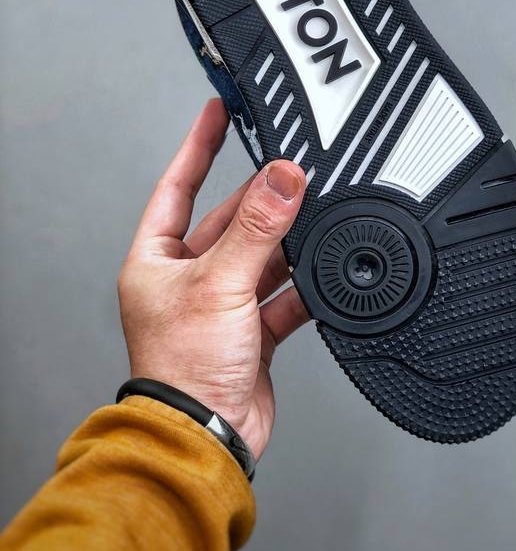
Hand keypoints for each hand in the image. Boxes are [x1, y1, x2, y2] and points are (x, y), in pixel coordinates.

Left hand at [118, 99, 308, 458]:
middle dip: (260, 200)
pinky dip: (302, 285)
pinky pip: (283, 294)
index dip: (198, 146)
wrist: (206, 438)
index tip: (218, 112)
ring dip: (286, 242)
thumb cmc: (181, 372)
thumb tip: (282, 179)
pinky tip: (321, 272)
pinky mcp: (251, 329)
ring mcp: (222, 304)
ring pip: (261, 255)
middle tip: (292, 174)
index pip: (177, 185)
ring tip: (311, 219)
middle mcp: (187, 278)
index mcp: (157, 260)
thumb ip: (256, 229)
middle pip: (229, 221)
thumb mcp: (219, 284)